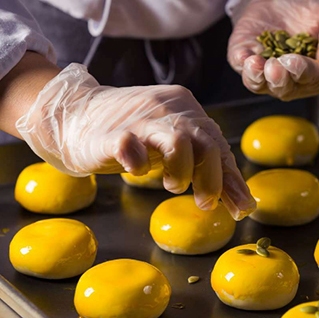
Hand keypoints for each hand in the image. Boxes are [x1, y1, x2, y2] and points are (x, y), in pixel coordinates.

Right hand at [15, 63, 255, 219]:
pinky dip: (137, 163)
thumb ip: (206, 168)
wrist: (75, 115)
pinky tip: (138, 171)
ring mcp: (139, 120)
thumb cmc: (133, 137)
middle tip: (206, 203)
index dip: (232, 178)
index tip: (243, 207)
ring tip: (172, 185)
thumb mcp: (174, 149)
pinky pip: (128, 144)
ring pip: (176, 141)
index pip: (218, 144)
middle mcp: (167, 110)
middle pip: (205, 142)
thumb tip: (242, 201)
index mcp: (186, 109)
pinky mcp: (110, 134)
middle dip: (212, 179)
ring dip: (182, 171)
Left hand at [228, 0, 318, 100]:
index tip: (296, 61)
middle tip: (277, 65)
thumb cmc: (315, 14)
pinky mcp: (245, 56)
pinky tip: (244, 57)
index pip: (311, 80)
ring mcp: (265, 71)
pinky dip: (241, 64)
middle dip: (280, 78)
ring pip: (260, 84)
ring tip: (256, 65)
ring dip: (257, 78)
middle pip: (285, 88)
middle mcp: (291, 79)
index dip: (303, 72)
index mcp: (316, 75)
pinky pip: (240, 66)